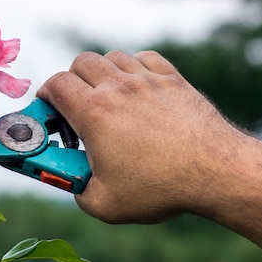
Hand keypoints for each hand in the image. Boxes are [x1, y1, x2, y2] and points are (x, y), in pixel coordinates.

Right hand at [37, 50, 246, 223]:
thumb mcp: (104, 204)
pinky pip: (144, 58)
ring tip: (106, 98)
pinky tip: (136, 88)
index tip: (48, 112)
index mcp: (94, 113)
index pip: (55, 84)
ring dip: (101, 73)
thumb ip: (76, 190)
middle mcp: (118, 88)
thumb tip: (72, 181)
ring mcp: (147, 80)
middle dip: (70, 82)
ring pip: (111, 57)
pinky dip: (133, 67)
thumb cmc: (160, 188)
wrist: (216, 173)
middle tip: (75, 107)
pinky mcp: (173, 80)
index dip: (45, 95)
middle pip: (80, 63)